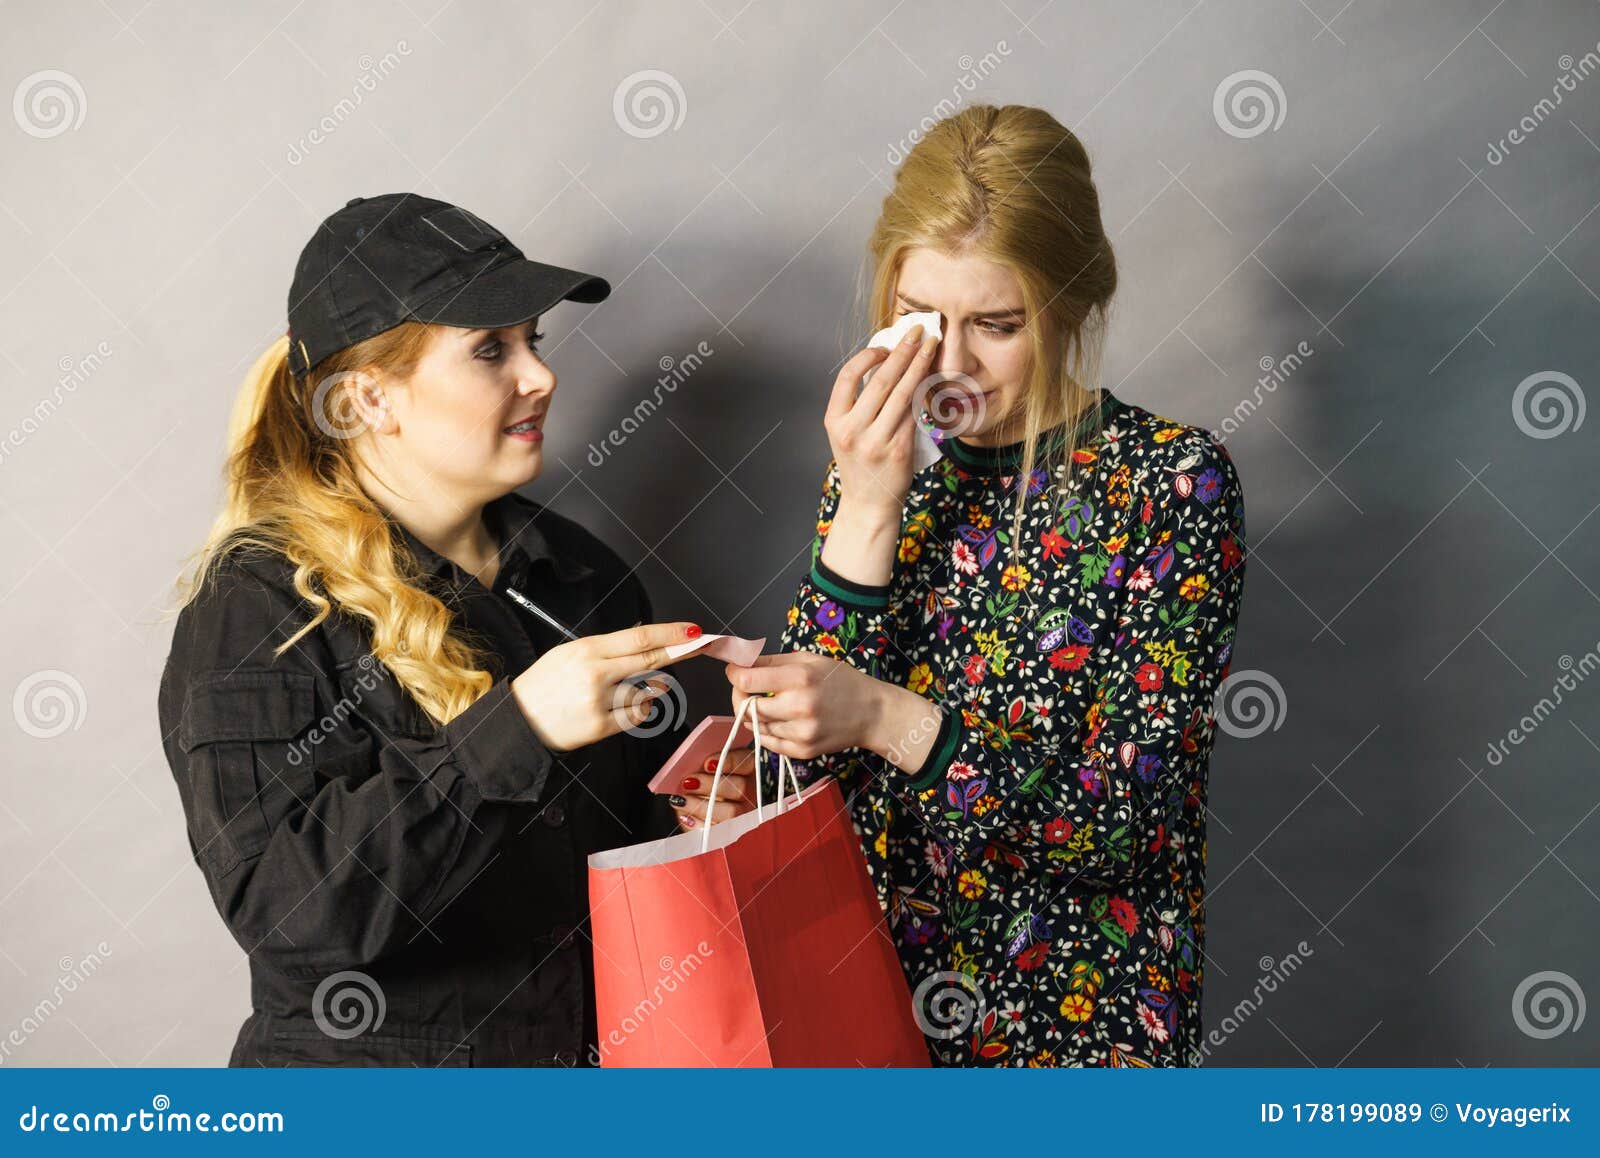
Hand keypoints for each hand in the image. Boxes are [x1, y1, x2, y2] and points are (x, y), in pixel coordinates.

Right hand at [510, 622, 698, 751]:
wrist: (519, 720)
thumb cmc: (546, 684)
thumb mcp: (569, 653)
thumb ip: (606, 649)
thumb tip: (643, 642)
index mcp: (587, 649)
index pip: (638, 637)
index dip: (670, 633)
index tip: (692, 630)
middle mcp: (595, 673)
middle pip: (650, 660)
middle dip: (679, 652)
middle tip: (698, 646)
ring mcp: (599, 701)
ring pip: (647, 690)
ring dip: (652, 688)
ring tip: (635, 687)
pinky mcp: (600, 727)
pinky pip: (637, 715)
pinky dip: (641, 709)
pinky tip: (630, 706)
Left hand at [669, 746, 759, 831]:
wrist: (697, 811)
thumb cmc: (701, 785)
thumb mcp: (703, 771)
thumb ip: (703, 764)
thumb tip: (691, 762)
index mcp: (748, 770)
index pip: (747, 761)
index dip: (729, 761)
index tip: (708, 763)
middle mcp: (751, 793)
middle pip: (741, 788)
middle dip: (712, 784)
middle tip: (689, 782)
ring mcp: (744, 816)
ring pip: (732, 813)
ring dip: (702, 806)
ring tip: (682, 800)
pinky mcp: (730, 835)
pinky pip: (719, 832)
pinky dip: (699, 824)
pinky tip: (686, 817)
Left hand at [722, 652, 879, 759]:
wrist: (872, 713)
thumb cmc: (840, 680)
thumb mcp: (809, 659)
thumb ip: (771, 661)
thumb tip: (738, 660)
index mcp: (800, 677)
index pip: (746, 680)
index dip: (734, 674)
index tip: (735, 671)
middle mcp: (799, 707)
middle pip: (745, 707)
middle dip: (740, 696)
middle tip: (748, 689)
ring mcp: (801, 733)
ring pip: (755, 726)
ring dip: (756, 714)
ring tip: (773, 704)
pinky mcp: (803, 751)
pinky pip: (768, 743)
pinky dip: (768, 731)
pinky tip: (781, 720)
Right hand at [826, 323, 940, 518]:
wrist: (869, 505)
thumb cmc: (861, 465)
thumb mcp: (847, 434)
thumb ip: (859, 404)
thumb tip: (886, 363)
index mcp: (834, 422)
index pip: (847, 376)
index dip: (868, 356)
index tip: (885, 345)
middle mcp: (852, 431)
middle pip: (880, 381)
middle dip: (902, 351)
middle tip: (918, 331)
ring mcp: (875, 442)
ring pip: (901, 394)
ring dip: (919, 365)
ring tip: (931, 345)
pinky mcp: (898, 451)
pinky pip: (914, 414)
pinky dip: (924, 391)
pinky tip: (933, 376)